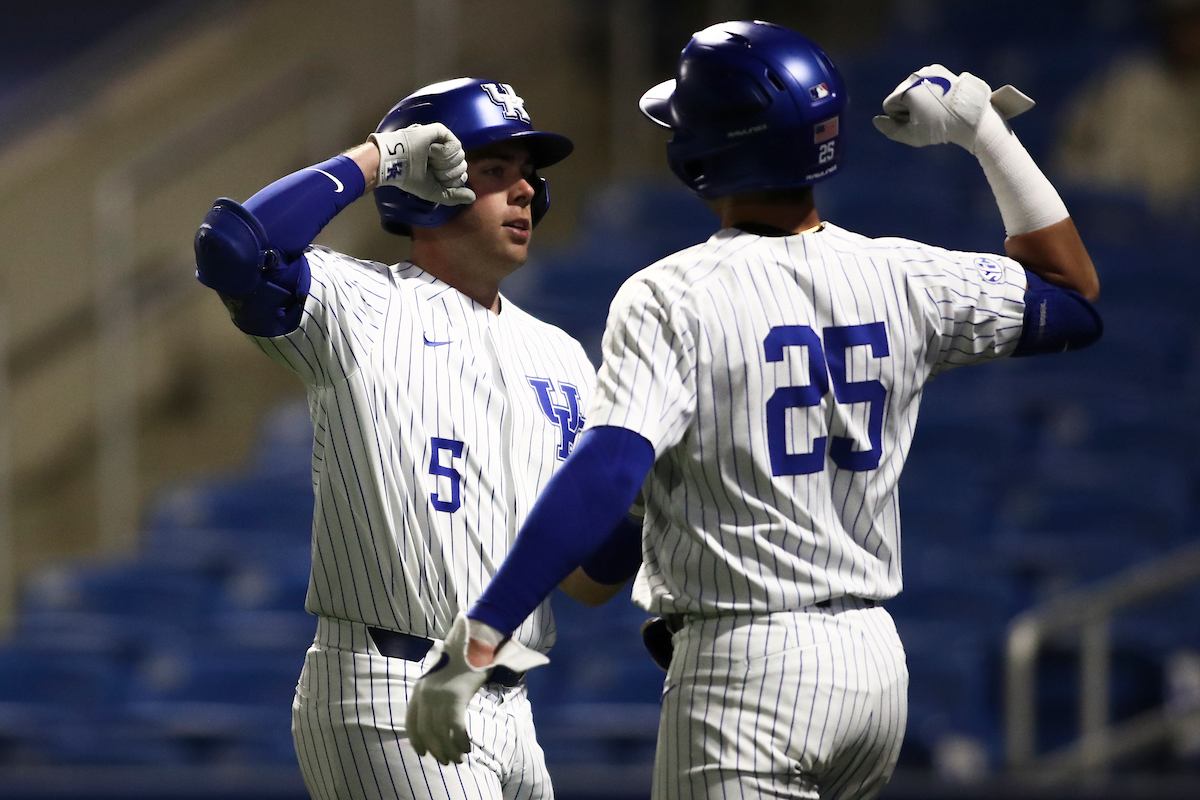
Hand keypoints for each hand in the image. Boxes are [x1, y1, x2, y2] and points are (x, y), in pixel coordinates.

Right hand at [368, 123, 476, 205]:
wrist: (396, 163)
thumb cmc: (409, 177)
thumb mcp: (435, 192)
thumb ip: (454, 196)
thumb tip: (473, 197)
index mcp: (442, 168)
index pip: (461, 176)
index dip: (450, 181)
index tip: (434, 178)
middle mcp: (444, 155)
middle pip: (463, 167)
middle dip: (447, 173)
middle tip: (430, 168)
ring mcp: (443, 142)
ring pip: (461, 157)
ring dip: (443, 163)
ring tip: (428, 159)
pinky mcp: (441, 131)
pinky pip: (456, 145)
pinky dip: (444, 152)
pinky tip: (430, 151)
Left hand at [405, 613, 547, 764]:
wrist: (476, 638)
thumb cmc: (462, 657)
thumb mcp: (442, 674)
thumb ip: (437, 692)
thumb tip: (438, 716)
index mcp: (419, 688)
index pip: (411, 722)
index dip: (416, 740)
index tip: (423, 753)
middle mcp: (426, 694)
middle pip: (427, 732)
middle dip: (437, 750)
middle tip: (448, 761)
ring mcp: (440, 696)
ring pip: (441, 734)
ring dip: (450, 750)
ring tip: (459, 758)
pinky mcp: (456, 697)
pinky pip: (456, 728)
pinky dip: (461, 741)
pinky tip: (468, 747)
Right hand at [872, 65, 1033, 153]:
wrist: (970, 116)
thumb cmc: (940, 129)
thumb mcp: (912, 136)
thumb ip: (890, 129)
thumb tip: (876, 120)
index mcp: (907, 90)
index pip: (889, 105)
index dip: (900, 118)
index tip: (917, 122)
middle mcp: (915, 76)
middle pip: (899, 95)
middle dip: (908, 107)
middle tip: (928, 117)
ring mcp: (928, 71)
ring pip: (912, 89)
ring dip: (918, 100)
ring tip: (936, 109)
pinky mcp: (939, 70)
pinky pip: (924, 82)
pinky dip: (928, 91)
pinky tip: (940, 100)